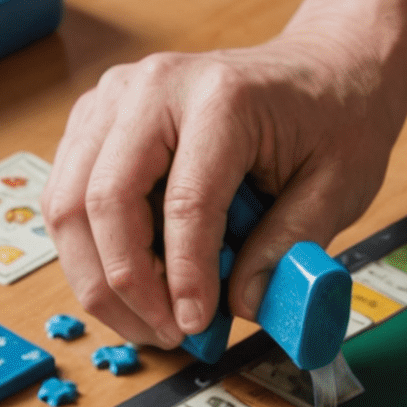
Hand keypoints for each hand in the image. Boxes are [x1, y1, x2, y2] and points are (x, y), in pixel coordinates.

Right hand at [42, 34, 406, 349]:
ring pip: (68, 204)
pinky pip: (69, 198)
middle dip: (126, 285)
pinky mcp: (98, 123)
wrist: (323, 69)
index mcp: (220, 99)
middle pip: (102, 201)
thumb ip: (290, 247)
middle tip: (168, 336)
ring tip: (151, 323)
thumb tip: (240, 305)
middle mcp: (151, 88)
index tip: (194, 327)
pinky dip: (93, 254)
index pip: (184, 202)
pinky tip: (137, 288)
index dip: (184, 277)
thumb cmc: (334, 122)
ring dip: (99, 278)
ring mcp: (114, 101)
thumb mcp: (339, 189)